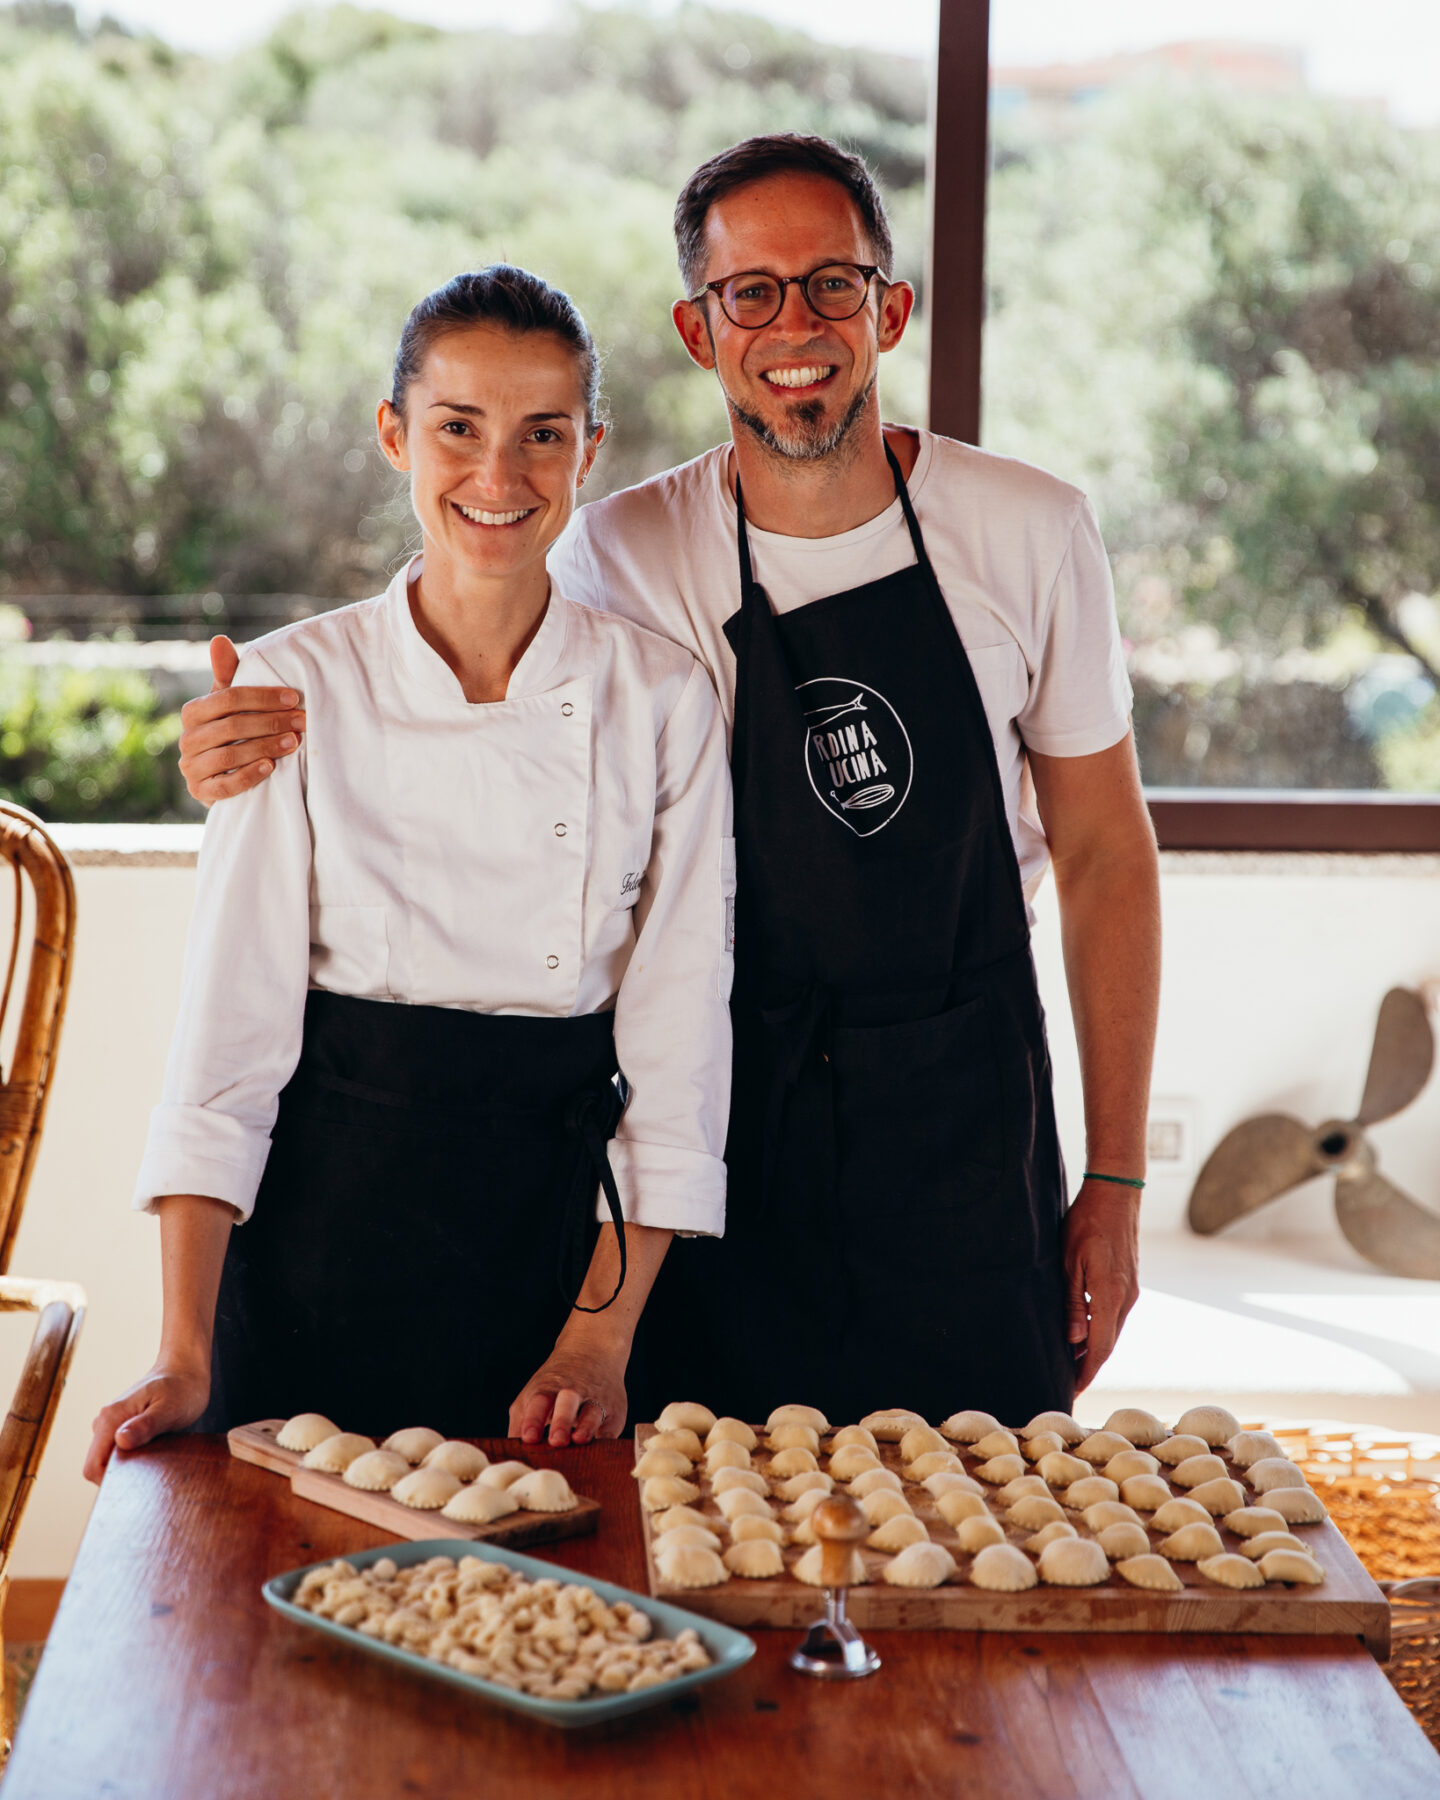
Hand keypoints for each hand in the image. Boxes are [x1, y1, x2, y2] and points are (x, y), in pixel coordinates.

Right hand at [84, 1365, 210, 1484]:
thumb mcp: (170, 1409)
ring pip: (108, 1459)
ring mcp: (111, 1424)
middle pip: (98, 1465)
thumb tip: (120, 1440)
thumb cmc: (182, 1388)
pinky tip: (154, 1452)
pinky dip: (132, 1457)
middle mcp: (104, 1421)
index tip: (138, 1483)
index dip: (111, 1482)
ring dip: (128, 1465)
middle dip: (121, 1475)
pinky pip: (118, 1450)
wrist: (185, 1368)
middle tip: (152, 1471)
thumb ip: (146, 1426)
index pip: (93, 1466)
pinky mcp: (120, 1426)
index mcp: (111, 1418)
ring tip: (156, 1458)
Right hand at [177, 636, 305, 804]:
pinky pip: (224, 786)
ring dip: (265, 747)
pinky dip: (249, 775)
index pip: (228, 698)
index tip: (295, 698)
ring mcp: (191, 768)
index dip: (263, 697)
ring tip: (294, 743)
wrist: (225, 777)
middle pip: (231, 726)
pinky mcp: (200, 792)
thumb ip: (228, 675)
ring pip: (228, 755)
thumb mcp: (231, 704)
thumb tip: (219, 639)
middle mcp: (187, 739)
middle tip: (302, 721)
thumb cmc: (233, 731)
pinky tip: (271, 767)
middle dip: (271, 722)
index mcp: (193, 712)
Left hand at [509, 1343, 628, 1448]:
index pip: (539, 1403)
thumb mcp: (533, 1394)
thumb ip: (520, 1422)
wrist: (594, 1350)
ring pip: (593, 1411)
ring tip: (579, 1439)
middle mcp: (573, 1392)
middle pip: (566, 1404)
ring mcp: (596, 1399)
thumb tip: (510, 1451)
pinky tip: (601, 1445)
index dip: (533, 1420)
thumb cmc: (556, 1384)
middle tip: (556, 1440)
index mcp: (548, 1389)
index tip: (528, 1437)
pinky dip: (608, 1434)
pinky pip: (613, 1424)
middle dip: (561, 1421)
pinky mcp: (615, 1411)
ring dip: (586, 1426)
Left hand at [1063, 1180, 1140, 1392]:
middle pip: (1108, 1343)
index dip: (1086, 1371)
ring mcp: (1130, 1290)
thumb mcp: (1070, 1261)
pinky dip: (1100, 1330)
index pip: (1100, 1347)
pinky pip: (1114, 1315)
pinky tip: (1083, 1333)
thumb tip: (1073, 1340)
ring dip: (1094, 1349)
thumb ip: (1072, 1302)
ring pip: (1112, 1330)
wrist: (1116, 1194)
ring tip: (1071, 1364)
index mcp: (1110, 1295)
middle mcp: (1126, 1298)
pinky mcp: (1129, 1282)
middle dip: (1089, 1366)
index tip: (1072, 1390)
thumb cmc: (1087, 1222)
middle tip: (1068, 1384)